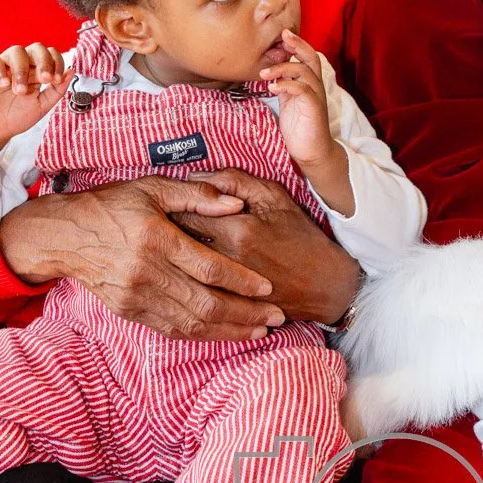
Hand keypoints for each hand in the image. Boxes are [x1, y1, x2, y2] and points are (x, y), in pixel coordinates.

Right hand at [0, 44, 73, 178]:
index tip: (56, 80)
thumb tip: (72, 71)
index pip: (51, 55)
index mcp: (37, 71)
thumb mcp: (42, 106)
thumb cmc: (16, 117)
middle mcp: (22, 64)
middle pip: (37, 48)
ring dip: (22, 70)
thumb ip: (58, 90)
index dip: (57, 63)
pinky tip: (3, 84)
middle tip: (44, 80)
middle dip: (44, 62)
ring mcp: (4, 64)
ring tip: (20, 91)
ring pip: (16, 51)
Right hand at [0, 173, 286, 340]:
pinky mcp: (130, 311)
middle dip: (246, 313)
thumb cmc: (113, 205)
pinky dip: (202, 335)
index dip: (242, 280)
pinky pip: (172, 330)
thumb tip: (235, 204)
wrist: (65, 236)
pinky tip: (225, 334)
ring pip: (191, 323)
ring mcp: (137, 296)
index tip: (268, 287)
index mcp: (156, 239)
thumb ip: (197, 195)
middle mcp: (147, 272)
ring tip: (260, 330)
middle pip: (206, 303)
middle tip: (277, 316)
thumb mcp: (153, 187)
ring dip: (229, 330)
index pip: (209, 268)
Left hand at [175, 168, 362, 325]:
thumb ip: (234, 180)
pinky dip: (180, 283)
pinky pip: (191, 293)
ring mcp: (225, 288)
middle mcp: (226, 261)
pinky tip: (178, 274)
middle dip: (163, 234)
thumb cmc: (300, 236)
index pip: (184, 214)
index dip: (170, 207)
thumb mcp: (273, 196)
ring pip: (180, 271)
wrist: (325, 284)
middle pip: (176, 245)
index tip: (164, 203)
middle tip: (157, 225)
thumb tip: (195, 176)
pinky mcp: (226, 306)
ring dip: (169, 260)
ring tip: (164, 249)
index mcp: (236, 230)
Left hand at [260, 31, 333, 165]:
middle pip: (311, 57)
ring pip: (304, 71)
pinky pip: (302, 90)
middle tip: (282, 36)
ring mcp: (316, 97)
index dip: (296, 44)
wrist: (312, 153)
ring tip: (264, 74)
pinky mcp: (314, 108)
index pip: (306, 57)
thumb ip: (283, 85)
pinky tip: (272, 88)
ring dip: (283, 68)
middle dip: (297, 44)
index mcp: (308, 83)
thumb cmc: (299, 129)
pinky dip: (286, 85)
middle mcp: (315, 86)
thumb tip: (270, 71)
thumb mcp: (287, 102)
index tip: (281, 35)